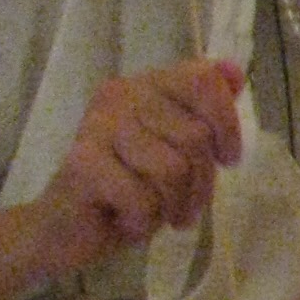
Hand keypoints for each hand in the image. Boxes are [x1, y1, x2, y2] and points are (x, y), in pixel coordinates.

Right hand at [27, 58, 244, 277]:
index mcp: (146, 85)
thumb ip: (204, 112)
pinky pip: (142, 198)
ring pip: (173, 170)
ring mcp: (98, 126)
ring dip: (174, 206)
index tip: (227, 159)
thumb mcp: (178, 151)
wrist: (65, 228)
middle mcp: (120, 95)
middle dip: (201, 184)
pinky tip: (127, 221)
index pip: (202, 81)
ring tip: (157, 214)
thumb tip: (234, 71)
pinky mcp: (82, 163)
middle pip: (195, 136)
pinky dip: (143, 221)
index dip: (226, 123)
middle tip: (183, 206)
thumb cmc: (129, 188)